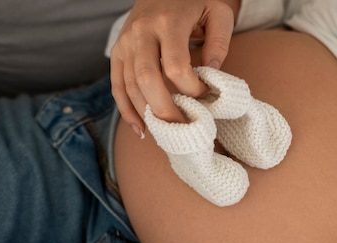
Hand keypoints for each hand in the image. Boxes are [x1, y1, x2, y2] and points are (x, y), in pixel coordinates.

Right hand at [110, 0, 238, 134]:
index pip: (175, 66)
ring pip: (129, 86)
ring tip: (167, 134)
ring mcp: (125, 43)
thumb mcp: (217, 12)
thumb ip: (220, 41)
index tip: (205, 96)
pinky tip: (141, 129)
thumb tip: (212, 75)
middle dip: (165, 109)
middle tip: (183, 128)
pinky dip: (126, 110)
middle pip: (147, 79)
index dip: (191, 88)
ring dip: (147, 114)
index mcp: (167, 22)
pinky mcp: (118, 51)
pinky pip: (116, 85)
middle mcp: (141, 32)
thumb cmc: (195, 1)